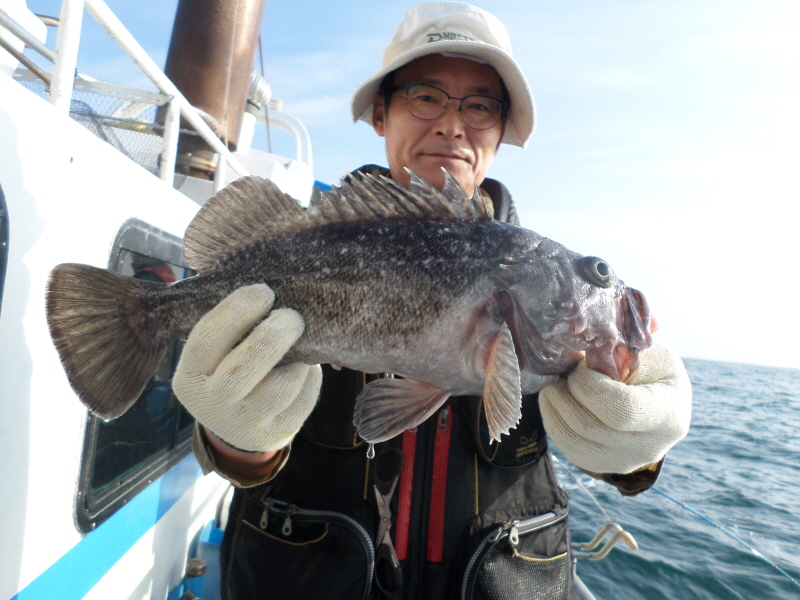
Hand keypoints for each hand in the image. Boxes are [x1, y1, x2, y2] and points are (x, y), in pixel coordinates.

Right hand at [173, 284, 321, 452]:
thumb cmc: (228, 370)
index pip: (207, 338)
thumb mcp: (214, 354)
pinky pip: (304, 398)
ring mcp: (245, 423)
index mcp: (189, 377)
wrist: (239, 426)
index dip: (238, 310)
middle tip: (292, 315)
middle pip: (243, 367)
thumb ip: (228, 327)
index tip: (264, 291)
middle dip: (274, 334)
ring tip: (298, 343)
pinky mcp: (278, 433)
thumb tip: (266, 290)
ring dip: (297, 358)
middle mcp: (212, 404)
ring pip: (280, 386)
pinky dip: (310, 376)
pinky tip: (303, 365)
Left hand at [539, 339, 691, 473]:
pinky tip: (559, 399)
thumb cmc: (652, 369)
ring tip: (555, 383)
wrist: (656, 400)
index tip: (580, 366)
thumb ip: (624, 343)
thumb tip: (596, 329)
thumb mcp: (648, 351)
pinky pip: (565, 446)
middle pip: (588, 426)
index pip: (620, 410)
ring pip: (570, 438)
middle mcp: (649, 448)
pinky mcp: (600, 466)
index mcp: (668, 415)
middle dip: (564, 393)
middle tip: (560, 371)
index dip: (589, 386)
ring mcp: (624, 462)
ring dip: (553, 405)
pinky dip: (554, 419)